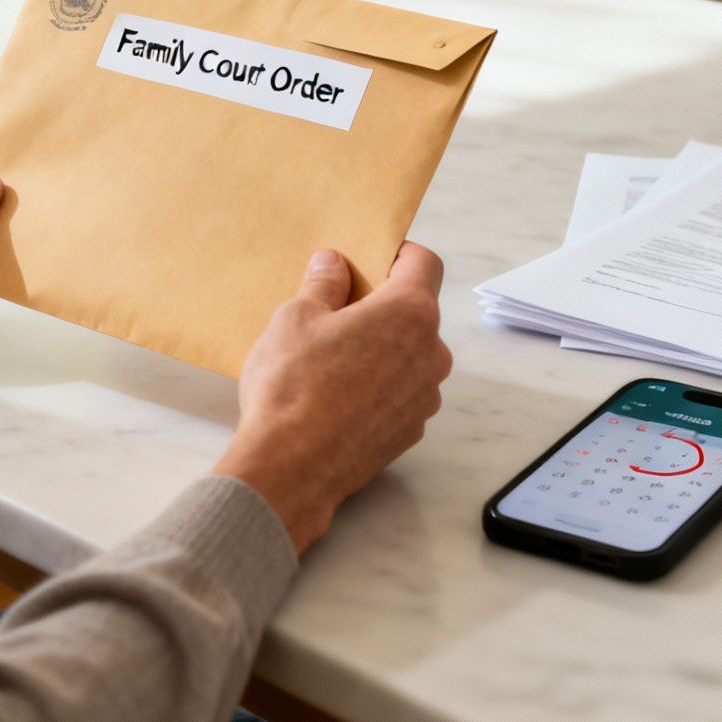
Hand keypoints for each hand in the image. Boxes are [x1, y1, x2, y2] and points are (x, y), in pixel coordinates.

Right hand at [212, 243, 451, 552]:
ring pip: (409, 356)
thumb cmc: (294, 386)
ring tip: (331, 360)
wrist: (291, 468)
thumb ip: (322, 284)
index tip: (372, 257)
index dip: (398, 254)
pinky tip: (337, 396)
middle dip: (382, 306)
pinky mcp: (410, 431)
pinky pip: (400, 393)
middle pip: (416, 312)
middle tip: (336, 312)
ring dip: (381, 349)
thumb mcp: (295, 318)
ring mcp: (424, 397)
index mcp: (410, 314)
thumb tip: (333, 264)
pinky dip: (378, 386)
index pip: (424, 263)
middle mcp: (430, 355)